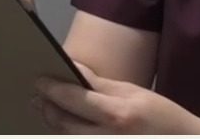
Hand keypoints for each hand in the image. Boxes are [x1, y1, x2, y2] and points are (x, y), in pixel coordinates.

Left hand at [34, 63, 199, 133]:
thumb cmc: (162, 115)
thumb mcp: (133, 93)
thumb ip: (99, 84)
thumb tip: (71, 67)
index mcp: (117, 115)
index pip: (73, 99)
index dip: (51, 89)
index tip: (39, 80)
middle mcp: (107, 137)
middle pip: (63, 123)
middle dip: (47, 107)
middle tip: (37, 94)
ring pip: (66, 136)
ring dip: (53, 121)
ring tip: (46, 107)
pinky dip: (67, 133)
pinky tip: (64, 123)